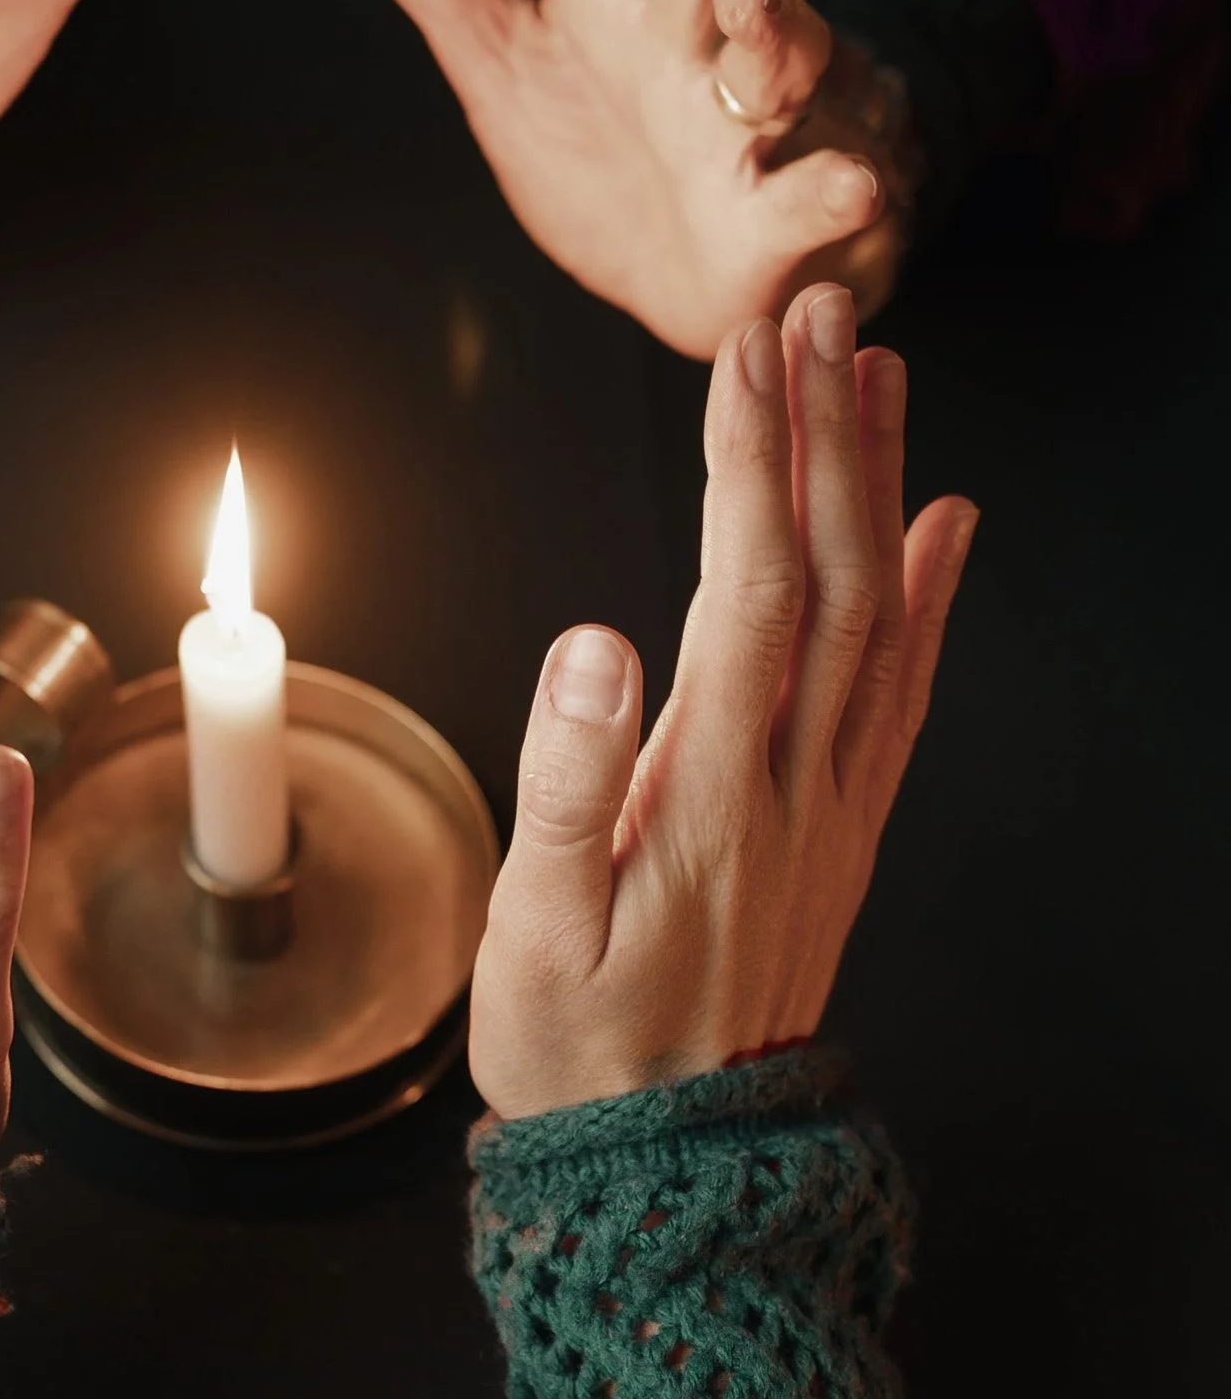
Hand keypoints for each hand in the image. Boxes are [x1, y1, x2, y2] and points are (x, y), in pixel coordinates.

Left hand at [302, 0, 901, 359]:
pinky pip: (813, 197)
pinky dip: (832, 188)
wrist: (688, 270)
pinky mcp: (784, 210)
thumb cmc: (602, 144)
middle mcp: (694, 32)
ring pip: (771, 53)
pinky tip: (850, 181)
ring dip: (767, 22)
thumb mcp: (499, 52)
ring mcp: (750, 117)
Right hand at [469, 283, 977, 1117]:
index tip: (745, 355)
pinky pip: (907, 694)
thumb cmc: (577, 1046)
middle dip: (825, 435)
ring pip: (884, 620)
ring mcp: (833, 803)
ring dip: (882, 488)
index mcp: (712, 794)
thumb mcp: (532, 934)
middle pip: (835, 580)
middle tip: (820, 315)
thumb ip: (564, 785)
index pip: (750, 592)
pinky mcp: (842, 825)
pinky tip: (948, 526)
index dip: (748, 465)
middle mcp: (794, 783)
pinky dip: (937, 599)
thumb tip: (588, 642)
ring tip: (879, 374)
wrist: (670, 1165)